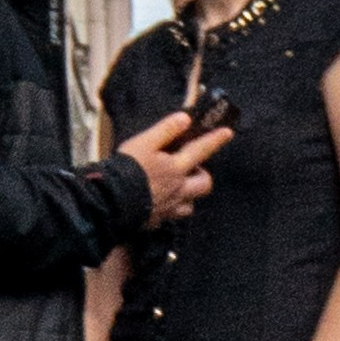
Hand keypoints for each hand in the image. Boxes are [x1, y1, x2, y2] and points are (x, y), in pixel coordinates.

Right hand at [120, 109, 232, 226]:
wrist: (111, 201)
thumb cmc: (128, 169)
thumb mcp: (144, 142)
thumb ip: (166, 130)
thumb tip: (185, 119)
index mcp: (176, 167)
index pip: (202, 150)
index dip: (216, 140)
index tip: (228, 133)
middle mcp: (179, 189)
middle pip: (204, 185)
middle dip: (203, 175)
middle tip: (192, 168)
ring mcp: (169, 207)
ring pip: (190, 204)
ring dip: (189, 195)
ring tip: (178, 188)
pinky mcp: (157, 221)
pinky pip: (172, 216)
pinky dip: (171, 209)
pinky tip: (161, 203)